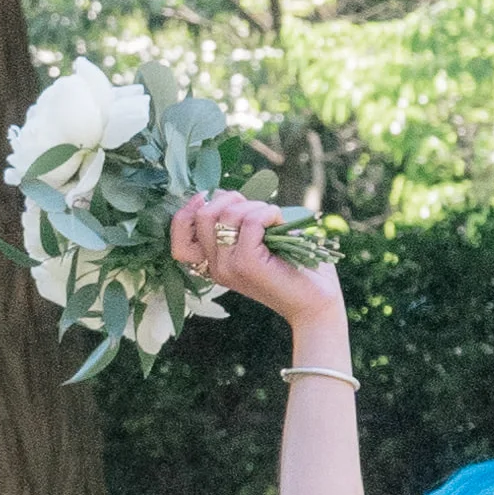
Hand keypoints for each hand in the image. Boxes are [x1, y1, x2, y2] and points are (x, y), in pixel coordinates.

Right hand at [172, 193, 348, 354]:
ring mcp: (228, 267)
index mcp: (212, 263)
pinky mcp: (248, 264)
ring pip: (226, 215)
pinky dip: (269, 213)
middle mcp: (215, 267)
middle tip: (257, 209)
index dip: (188, 209)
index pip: (177, 236)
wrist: (316, 302)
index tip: (210, 195)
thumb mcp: (256, 240)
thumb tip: (219, 192)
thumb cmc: (292, 266)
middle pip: (202, 215)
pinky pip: (251, 220)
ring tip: (273, 220)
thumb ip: (235, 222)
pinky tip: (281, 223)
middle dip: (230, 199)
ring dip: (255, 206)